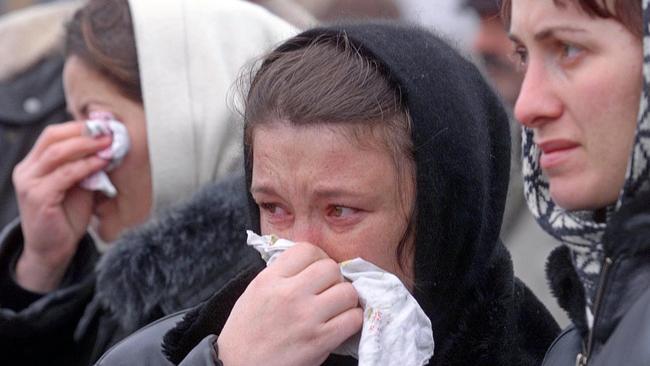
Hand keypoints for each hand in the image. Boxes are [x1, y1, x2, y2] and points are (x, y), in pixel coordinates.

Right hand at [13, 121, 110, 292]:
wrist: (53, 250)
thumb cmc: (67, 216)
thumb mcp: (79, 184)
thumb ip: (87, 165)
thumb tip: (108, 142)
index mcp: (33, 164)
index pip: (53, 134)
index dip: (79, 127)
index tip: (105, 125)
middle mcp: (26, 170)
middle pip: (53, 138)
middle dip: (84, 132)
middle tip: (109, 131)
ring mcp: (29, 183)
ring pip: (58, 153)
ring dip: (87, 146)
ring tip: (108, 144)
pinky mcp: (37, 197)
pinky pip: (64, 175)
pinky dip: (86, 166)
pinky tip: (102, 163)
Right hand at [217, 243, 362, 365]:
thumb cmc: (246, 331)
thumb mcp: (255, 292)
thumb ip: (280, 274)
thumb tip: (311, 263)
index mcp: (269, 279)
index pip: (308, 250)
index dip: (318, 258)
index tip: (317, 271)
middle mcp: (288, 294)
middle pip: (331, 268)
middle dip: (334, 279)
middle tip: (327, 291)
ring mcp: (306, 317)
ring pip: (348, 292)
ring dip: (346, 300)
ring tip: (336, 308)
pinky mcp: (320, 341)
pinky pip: (353, 319)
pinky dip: (352, 320)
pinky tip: (340, 324)